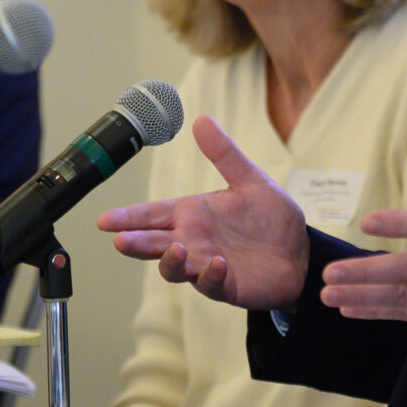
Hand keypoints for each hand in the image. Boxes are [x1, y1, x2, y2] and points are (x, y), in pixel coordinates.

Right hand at [95, 116, 310, 310]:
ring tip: (175, 248)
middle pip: (154, 243)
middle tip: (119, 240)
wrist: (302, 252)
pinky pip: (211, 284)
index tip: (105, 220)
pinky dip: (210, 275)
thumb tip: (201, 120)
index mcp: (194, 214)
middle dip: (135, 242)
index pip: (154, 214)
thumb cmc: (272, 219)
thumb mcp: (251, 180)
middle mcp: (194, 241)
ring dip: (171, 261)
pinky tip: (217, 264)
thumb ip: (224, 154)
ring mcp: (206, 265)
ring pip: (175, 268)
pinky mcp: (226, 286)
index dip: (129, 217)